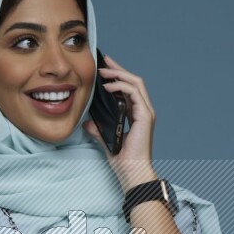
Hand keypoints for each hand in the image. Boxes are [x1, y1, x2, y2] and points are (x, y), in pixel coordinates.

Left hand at [82, 52, 156, 190]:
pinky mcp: (145, 115)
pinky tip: (108, 87)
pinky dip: (121, 86)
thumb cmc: (123, 161)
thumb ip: (99, 130)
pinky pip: (134, 93)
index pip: (129, 89)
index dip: (117, 77)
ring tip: (104, 70)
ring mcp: (146, 112)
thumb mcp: (107, 141)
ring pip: (136, 83)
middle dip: (118, 69)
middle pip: (133, 81)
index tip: (104, 69)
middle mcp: (144, 111)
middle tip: (104, 60)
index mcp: (137, 116)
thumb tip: (87, 122)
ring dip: (119, 74)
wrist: (132, 172)